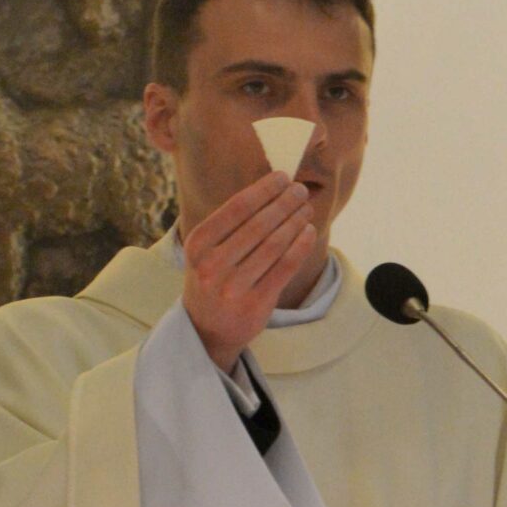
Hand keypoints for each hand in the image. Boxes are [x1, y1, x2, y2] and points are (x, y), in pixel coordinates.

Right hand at [181, 172, 315, 370]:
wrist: (205, 329)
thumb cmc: (212, 278)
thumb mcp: (206, 250)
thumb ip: (231, 224)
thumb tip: (273, 188)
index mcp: (197, 244)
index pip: (237, 208)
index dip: (264, 189)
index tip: (283, 177)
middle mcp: (212, 265)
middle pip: (259, 224)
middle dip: (285, 202)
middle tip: (301, 191)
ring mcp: (233, 287)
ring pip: (275, 244)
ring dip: (296, 221)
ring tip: (306, 209)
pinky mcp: (255, 303)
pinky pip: (286, 267)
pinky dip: (301, 245)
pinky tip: (308, 232)